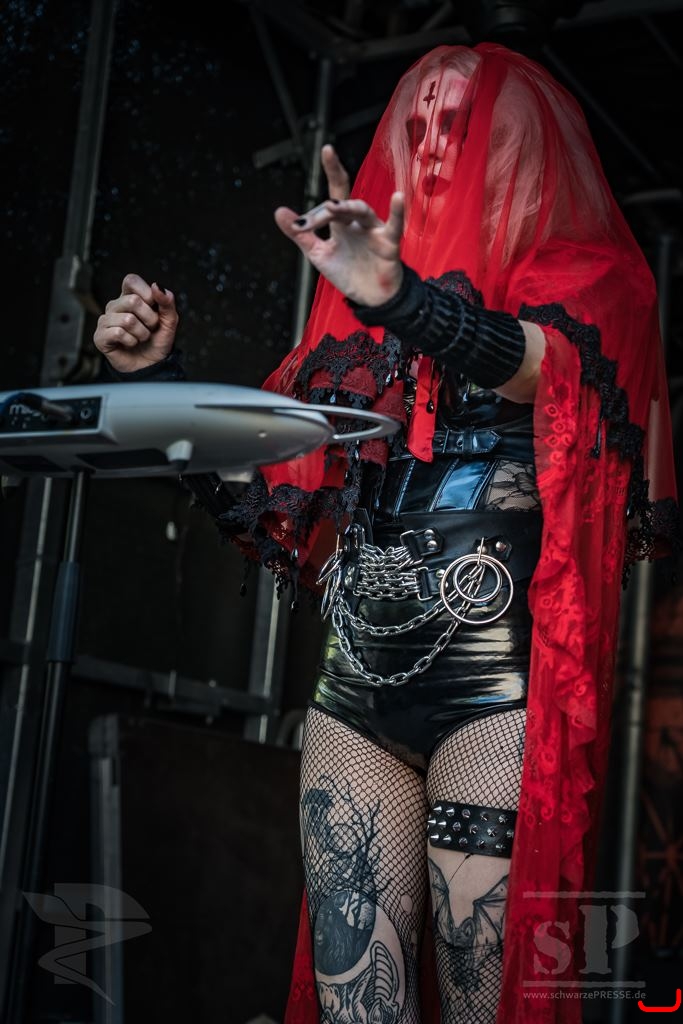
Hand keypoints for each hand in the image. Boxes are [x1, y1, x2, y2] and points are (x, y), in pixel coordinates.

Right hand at [93, 274, 177, 372]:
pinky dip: (131, 341)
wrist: (152, 365)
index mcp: (129, 296)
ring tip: (141, 338)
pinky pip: (118, 333)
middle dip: (150, 319)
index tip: (154, 308)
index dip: (147, 293)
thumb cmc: (157, 341)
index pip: (131, 280)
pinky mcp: (100, 336)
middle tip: (150, 328)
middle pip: (132, 301)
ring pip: (128, 319)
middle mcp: (115, 306)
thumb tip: (157, 286)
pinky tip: (131, 344)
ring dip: (142, 333)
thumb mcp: (169, 321)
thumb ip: (167, 302)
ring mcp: (105, 320)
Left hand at [274, 144, 403, 306]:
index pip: (333, 197)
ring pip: (363, 211)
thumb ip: (301, 234)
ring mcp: (374, 231)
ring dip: (348, 209)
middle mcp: (357, 222)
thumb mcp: (319, 254)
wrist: (370, 299)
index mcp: (341, 223)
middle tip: (320, 211)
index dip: (326, 186)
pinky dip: (397, 212)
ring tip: (334, 208)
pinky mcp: (389, 245)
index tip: (317, 174)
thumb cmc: (348, 273)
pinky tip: (397, 197)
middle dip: (331, 206)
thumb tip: (279, 212)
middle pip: (345, 204)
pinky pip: (395, 226)